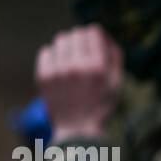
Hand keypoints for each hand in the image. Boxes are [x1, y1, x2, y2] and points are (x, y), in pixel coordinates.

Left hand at [35, 25, 121, 142]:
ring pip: (60, 40)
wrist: (77, 129)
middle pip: (76, 33)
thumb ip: (114, 56)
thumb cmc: (100, 104)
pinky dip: (54, 56)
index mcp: (97, 67)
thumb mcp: (116, 83)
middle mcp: (77, 66)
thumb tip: (104, 34)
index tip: (95, 43)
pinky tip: (60, 69)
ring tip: (71, 61)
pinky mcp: (43, 76)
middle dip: (82, 40)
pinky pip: (46, 51)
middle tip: (83, 53)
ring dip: (67, 47)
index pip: (93, 31)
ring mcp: (58, 71)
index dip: (96, 35)